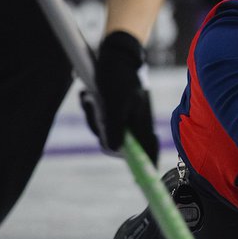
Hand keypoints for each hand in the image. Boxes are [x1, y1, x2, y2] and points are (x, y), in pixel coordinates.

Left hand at [80, 30, 158, 164]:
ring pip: (107, 130)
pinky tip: (89, 95)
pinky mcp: (119, 109)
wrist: (117, 52)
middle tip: (94, 109)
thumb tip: (115, 150)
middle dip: (101, 130)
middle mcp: (136, 125)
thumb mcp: (114, 103)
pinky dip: (94, 109)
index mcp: (141, 126)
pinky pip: (103, 118)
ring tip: (90, 97)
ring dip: (94, 117)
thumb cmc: (118, 76)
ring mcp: (128, 117)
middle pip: (118, 145)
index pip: (148, 156)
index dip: (145, 172)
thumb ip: (114, 128)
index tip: (141, 186)